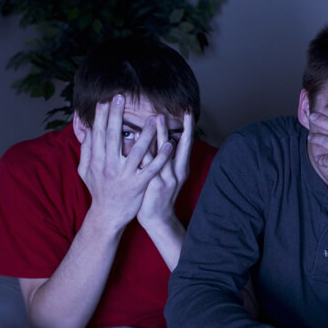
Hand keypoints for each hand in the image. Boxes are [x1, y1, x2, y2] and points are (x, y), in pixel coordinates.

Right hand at [77, 96, 171, 230]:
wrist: (107, 216)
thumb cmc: (99, 190)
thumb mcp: (85, 171)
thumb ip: (86, 151)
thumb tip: (87, 131)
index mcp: (97, 160)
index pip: (98, 133)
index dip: (101, 116)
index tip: (106, 100)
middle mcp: (109, 166)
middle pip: (113, 136)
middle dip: (116, 115)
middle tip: (121, 97)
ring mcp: (124, 175)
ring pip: (136, 151)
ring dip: (146, 134)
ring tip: (153, 118)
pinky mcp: (138, 185)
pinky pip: (151, 169)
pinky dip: (161, 157)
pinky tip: (169, 145)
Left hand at [138, 112, 192, 228]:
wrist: (157, 218)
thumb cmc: (160, 195)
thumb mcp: (170, 176)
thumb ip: (167, 158)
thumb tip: (165, 138)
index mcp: (182, 169)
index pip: (187, 144)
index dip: (189, 128)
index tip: (189, 112)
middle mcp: (177, 172)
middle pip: (182, 145)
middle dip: (181, 127)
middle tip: (181, 109)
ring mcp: (167, 178)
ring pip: (165, 152)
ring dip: (161, 133)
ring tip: (158, 118)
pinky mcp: (154, 184)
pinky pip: (148, 164)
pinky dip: (144, 150)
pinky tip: (138, 138)